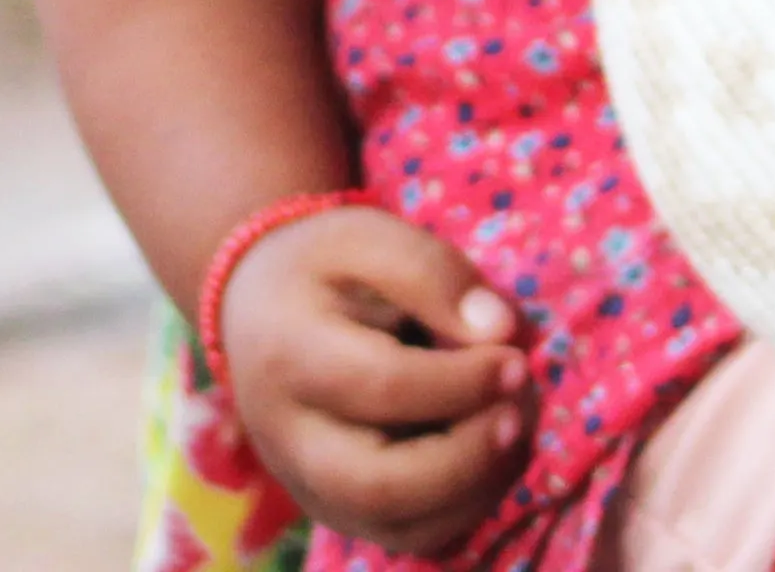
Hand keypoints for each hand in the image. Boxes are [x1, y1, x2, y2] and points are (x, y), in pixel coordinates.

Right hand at [219, 205, 532, 553]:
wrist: (255, 307)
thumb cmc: (321, 266)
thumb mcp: (368, 237)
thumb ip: (433, 273)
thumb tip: (503, 331)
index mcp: (290, 356)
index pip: (382, 388)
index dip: (460, 382)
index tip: (517, 358)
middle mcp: (289, 440)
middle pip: (378, 485)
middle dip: (466, 458)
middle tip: (520, 411)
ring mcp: (307, 486)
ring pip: (394, 527)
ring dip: (473, 490)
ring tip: (516, 431)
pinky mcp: (334, 509)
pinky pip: (402, 536)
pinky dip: (460, 512)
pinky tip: (494, 459)